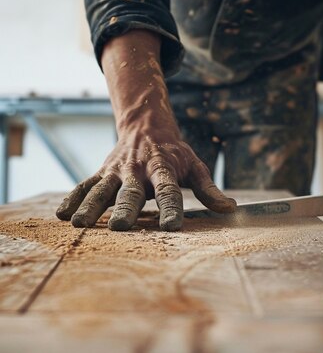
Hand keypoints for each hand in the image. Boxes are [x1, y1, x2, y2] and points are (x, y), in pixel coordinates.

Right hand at [56, 133, 235, 230]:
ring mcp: (116, 171)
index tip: (171, 227)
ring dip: (91, 206)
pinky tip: (61, 216)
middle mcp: (137, 169)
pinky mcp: (101, 172)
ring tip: (80, 225)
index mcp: (163, 168)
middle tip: (121, 227)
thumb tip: (230, 210)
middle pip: (131, 192)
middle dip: (125, 209)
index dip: (171, 208)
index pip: (169, 190)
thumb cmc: (174, 153)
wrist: (146, 125)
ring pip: (101, 190)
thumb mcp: (195, 166)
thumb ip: (209, 190)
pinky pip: (84, 185)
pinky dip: (72, 199)